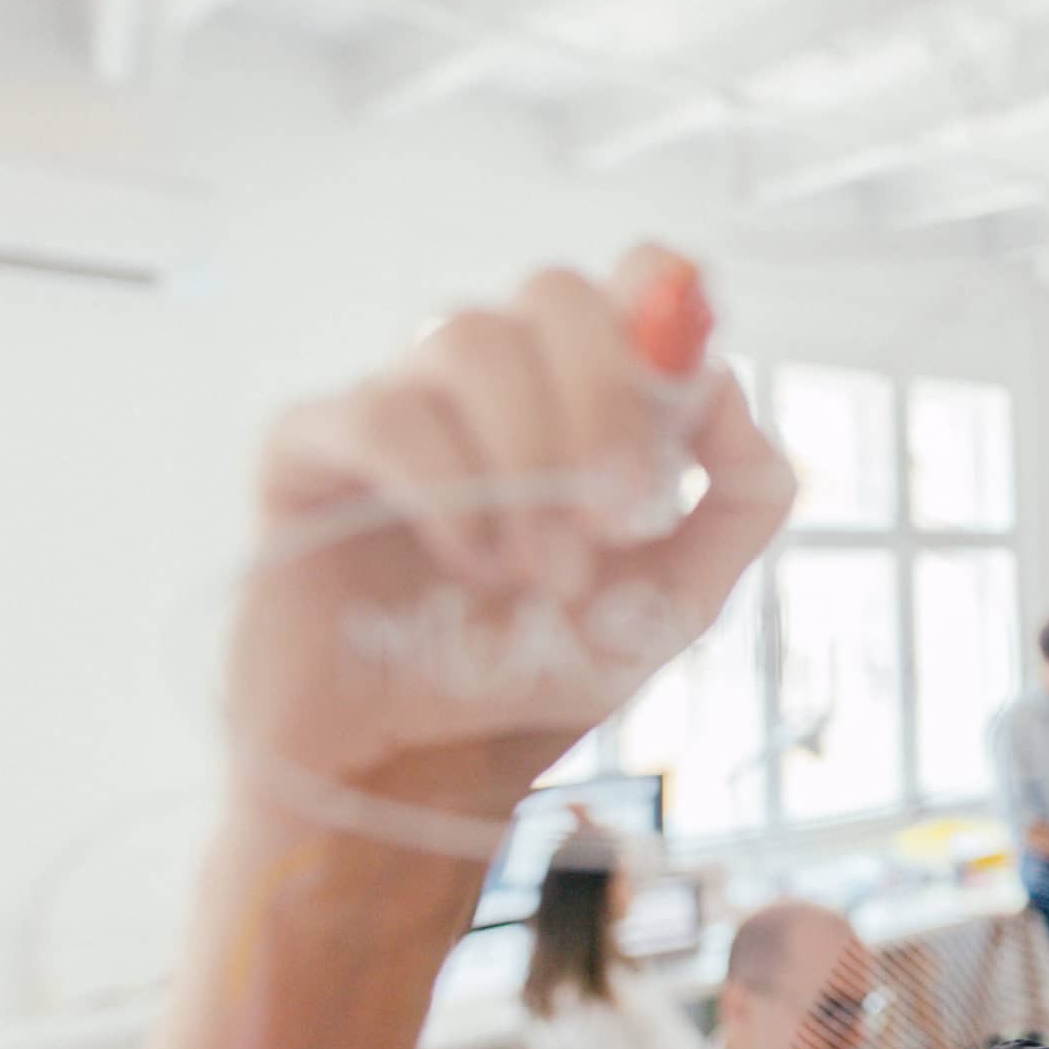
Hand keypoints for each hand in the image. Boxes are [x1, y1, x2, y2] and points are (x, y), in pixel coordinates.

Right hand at [227, 250, 793, 836]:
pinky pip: (384, 415)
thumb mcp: (678, 598)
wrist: (422, 771)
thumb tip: (731, 394)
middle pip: (554, 292)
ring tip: (539, 572)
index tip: (685, 402)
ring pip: (469, 338)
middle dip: (603, 405)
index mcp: (580, 394)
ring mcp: (397, 404)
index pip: (632, 277)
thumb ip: (740, 499)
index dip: (666, 310)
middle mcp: (490, 381)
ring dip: (527, 461)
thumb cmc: (537, 673)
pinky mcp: (309, 452)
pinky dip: (448, 491)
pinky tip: (470, 565)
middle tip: (615, 521)